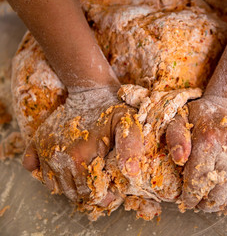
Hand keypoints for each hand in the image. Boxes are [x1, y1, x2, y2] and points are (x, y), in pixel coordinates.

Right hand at [22, 87, 143, 207]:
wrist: (90, 90)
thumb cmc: (112, 108)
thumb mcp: (128, 123)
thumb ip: (131, 145)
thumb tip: (132, 173)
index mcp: (81, 157)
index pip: (89, 194)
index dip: (103, 196)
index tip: (111, 190)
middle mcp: (59, 157)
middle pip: (72, 192)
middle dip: (88, 192)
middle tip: (100, 180)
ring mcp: (46, 150)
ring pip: (54, 185)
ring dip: (69, 184)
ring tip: (85, 172)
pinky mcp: (37, 143)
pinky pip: (33, 168)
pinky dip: (45, 172)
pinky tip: (61, 165)